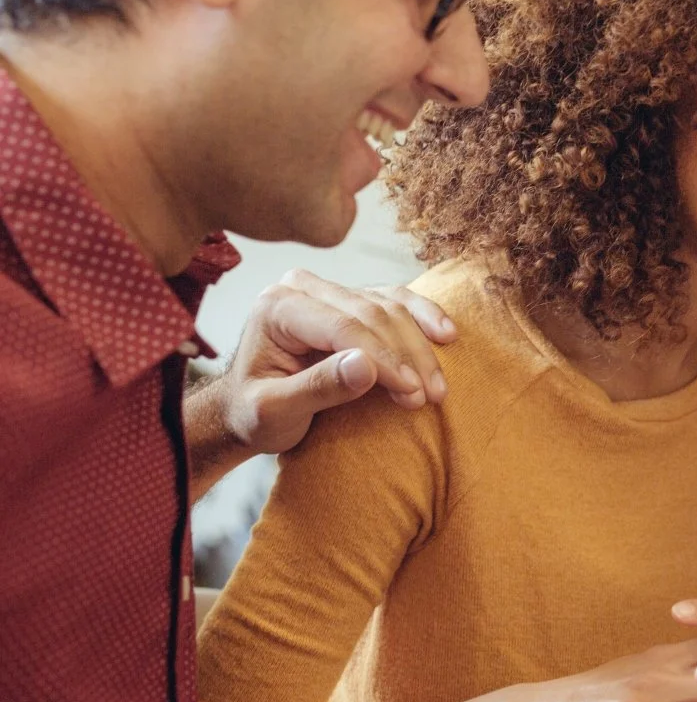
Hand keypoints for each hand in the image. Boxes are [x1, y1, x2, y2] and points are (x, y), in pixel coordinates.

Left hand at [209, 270, 457, 456]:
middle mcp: (304, 287)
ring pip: (391, 308)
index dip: (383, 359)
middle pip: (372, 314)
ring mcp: (330, 290)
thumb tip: (367, 366)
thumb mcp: (273, 412)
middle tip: (428, 397)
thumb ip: (316, 388)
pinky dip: (424, 318)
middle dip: (406, 357)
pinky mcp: (352, 299)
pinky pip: (397, 301)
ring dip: (420, 348)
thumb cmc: (253, 414)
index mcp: (278, 306)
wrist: (244, 410)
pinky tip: (446, 336)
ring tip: (436, 388)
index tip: (410, 393)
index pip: (344, 326)